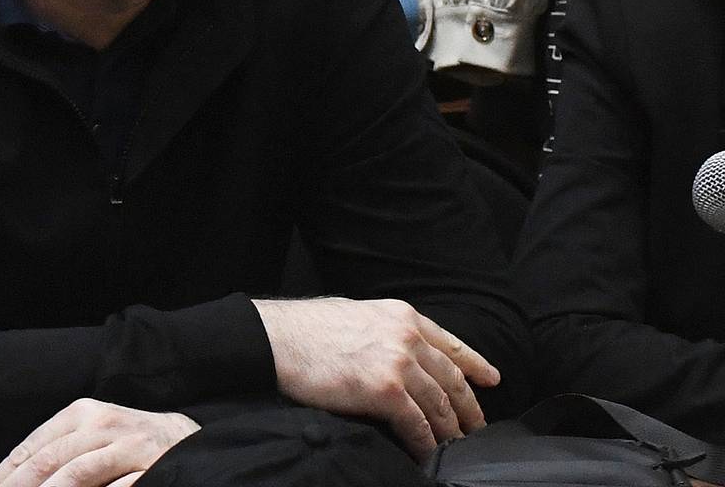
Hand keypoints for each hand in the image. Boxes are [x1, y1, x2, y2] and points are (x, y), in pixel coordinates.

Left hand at [0, 398, 198, 486]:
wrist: (190, 442)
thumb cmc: (129, 445)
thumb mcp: (92, 439)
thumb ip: (58, 456)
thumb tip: (11, 483)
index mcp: (80, 414)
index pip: (30, 448)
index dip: (1, 477)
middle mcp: (101, 423)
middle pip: (46, 460)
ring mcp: (127, 443)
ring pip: (75, 473)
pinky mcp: (151, 465)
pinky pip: (118, 486)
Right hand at [252, 297, 498, 461]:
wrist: (277, 339)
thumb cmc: (306, 329)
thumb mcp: (356, 314)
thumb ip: (385, 330)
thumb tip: (396, 353)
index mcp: (401, 316)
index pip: (450, 343)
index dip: (474, 364)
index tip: (491, 379)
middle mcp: (406, 336)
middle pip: (451, 379)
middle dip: (468, 407)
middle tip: (476, 428)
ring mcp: (398, 362)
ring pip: (439, 405)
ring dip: (450, 431)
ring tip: (454, 448)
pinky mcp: (384, 390)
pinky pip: (417, 424)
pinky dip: (425, 443)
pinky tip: (426, 453)